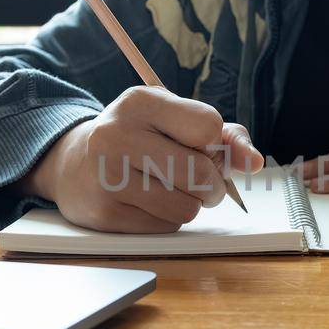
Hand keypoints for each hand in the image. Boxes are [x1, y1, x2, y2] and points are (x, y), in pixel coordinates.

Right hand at [20, 86, 263, 232]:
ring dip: (191, 204)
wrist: (73, 164)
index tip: (200, 146)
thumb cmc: (139, 138)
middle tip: (203, 182)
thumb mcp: (174, 120)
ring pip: (187, 206)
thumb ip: (225, 136)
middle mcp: (117, 135)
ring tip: (171, 190)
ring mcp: (107, 176)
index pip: (207, 125)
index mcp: (139, 102)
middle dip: (212, 184)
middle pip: (200, 172)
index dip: (214, 143)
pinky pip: (166, 226)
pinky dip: (168, 219)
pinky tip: (148, 204)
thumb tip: (255, 163)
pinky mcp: (104, 213)